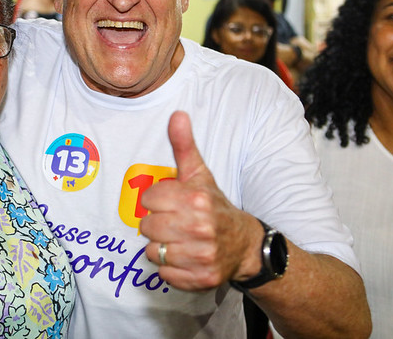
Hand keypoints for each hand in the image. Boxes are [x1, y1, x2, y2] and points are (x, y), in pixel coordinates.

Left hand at [140, 111, 260, 290]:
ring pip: (154, 252)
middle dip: (157, 225)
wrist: (245, 245)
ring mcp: (202, 255)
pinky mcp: (202, 279)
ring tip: (180, 240)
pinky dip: (171, 269)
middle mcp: (201, 228)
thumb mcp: (199, 174)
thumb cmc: (214, 206)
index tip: (170, 203)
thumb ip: (184, 146)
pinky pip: (164, 274)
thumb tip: (177, 114)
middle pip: (147, 227)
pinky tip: (186, 257)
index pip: (148, 200)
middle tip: (174, 223)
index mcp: (196, 200)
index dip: (156, 201)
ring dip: (162, 248)